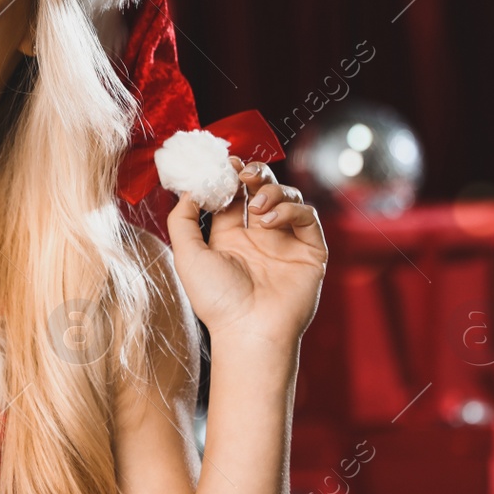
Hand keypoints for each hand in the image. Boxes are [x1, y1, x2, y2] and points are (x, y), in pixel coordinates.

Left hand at [163, 158, 327, 351]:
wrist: (248, 331)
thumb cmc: (216, 300)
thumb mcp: (187, 255)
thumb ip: (183, 220)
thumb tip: (188, 190)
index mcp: (231, 236)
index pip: (235, 194)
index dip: (230, 176)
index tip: (224, 162)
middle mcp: (260, 236)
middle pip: (262, 189)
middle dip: (254, 173)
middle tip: (242, 172)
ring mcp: (286, 241)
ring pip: (288, 196)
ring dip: (271, 191)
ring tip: (256, 206)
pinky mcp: (310, 250)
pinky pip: (307, 215)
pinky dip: (290, 209)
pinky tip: (270, 221)